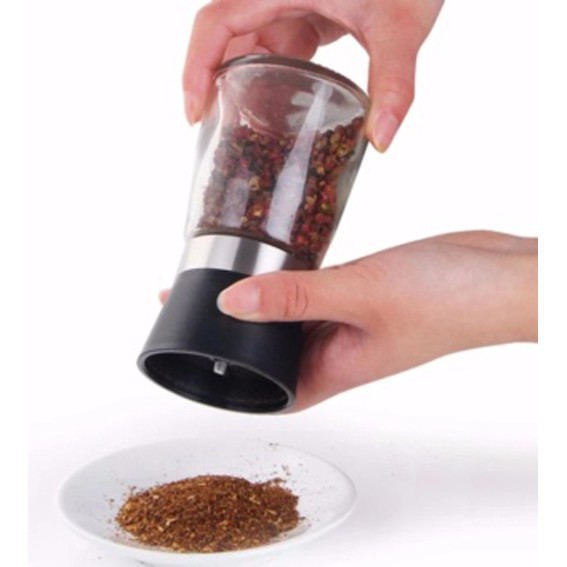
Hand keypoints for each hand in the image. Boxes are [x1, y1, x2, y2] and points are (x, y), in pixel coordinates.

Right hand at [183, 0, 444, 150]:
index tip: (195, 114)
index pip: (215, 24)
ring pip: (252, 41)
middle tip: (224, 132)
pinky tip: (285, 100)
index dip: (195, 68)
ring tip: (253, 127)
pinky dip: (277, 71)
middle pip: (227, 37)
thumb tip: (381, 141)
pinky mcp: (308, 6)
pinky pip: (278, 40)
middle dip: (220, 84)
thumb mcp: (400, 24)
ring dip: (250, 81)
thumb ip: (393, 83)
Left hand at [203, 231, 535, 410]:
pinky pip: (313, 288)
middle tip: (187, 302)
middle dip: (230, 334)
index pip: (267, 391)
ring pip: (289, 315)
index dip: (228, 382)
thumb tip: (230, 305)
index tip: (190, 357)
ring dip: (257, 302)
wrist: (497, 275)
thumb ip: (296, 298)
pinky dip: (289, 277)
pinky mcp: (359, 289)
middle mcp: (336, 348)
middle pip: (269, 351)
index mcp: (333, 368)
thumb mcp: (361, 295)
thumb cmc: (446, 301)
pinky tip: (270, 258)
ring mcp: (347, 319)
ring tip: (216, 277)